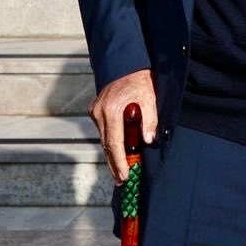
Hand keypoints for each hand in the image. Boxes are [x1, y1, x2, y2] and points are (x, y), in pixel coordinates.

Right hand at [88, 68, 156, 183]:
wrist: (127, 64)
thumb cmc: (141, 80)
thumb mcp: (150, 98)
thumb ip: (150, 119)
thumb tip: (148, 140)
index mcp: (112, 110)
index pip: (114, 143)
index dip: (119, 161)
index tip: (124, 175)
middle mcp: (99, 112)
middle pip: (106, 144)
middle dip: (114, 163)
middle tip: (121, 180)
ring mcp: (95, 111)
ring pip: (104, 138)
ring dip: (112, 154)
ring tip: (121, 171)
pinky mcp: (95, 110)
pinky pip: (103, 130)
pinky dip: (111, 142)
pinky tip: (117, 152)